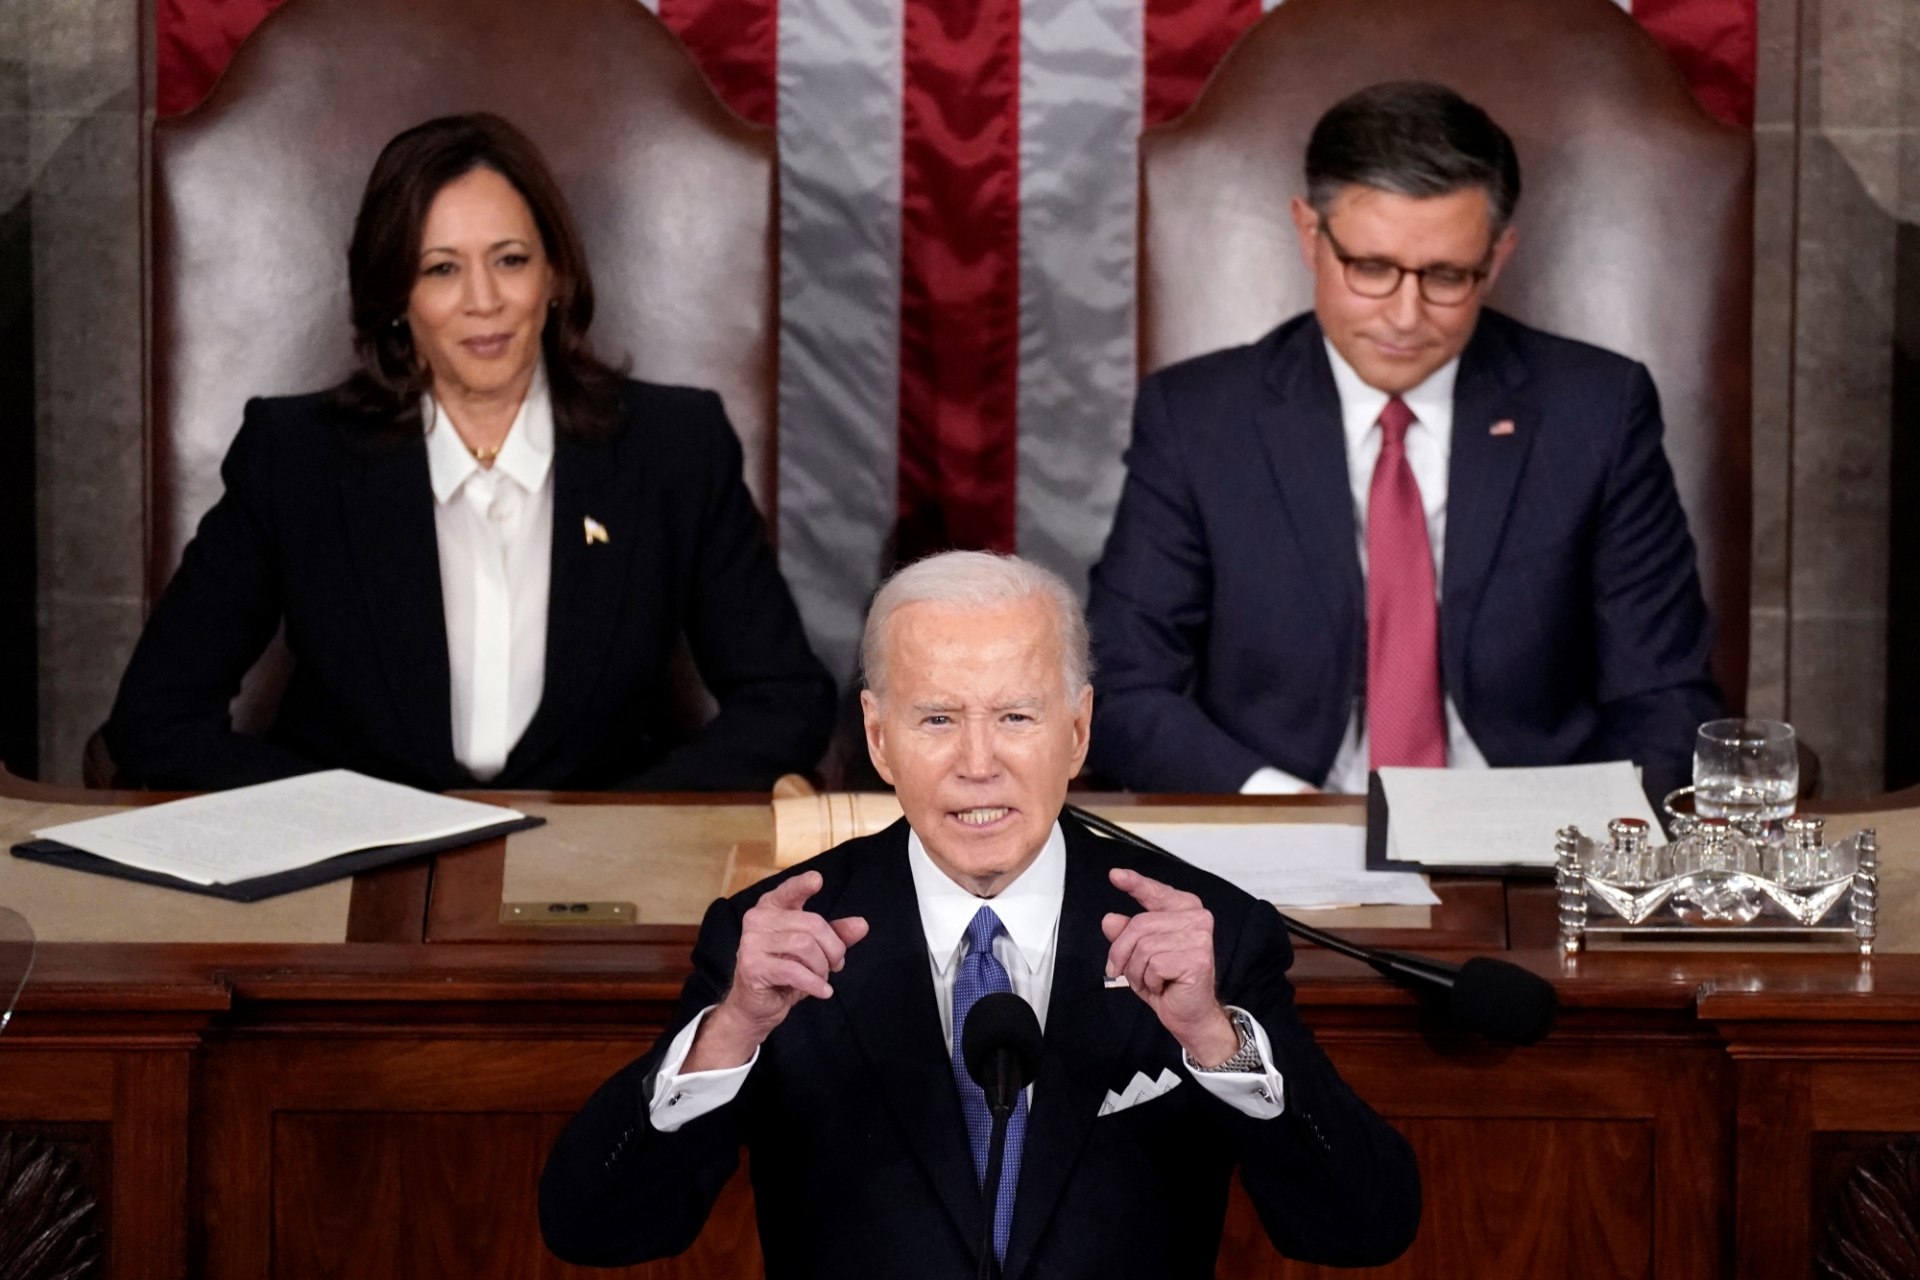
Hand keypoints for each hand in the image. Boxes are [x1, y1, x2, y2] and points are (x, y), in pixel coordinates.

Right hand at [685, 871, 868, 1070]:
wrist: (756, 1007)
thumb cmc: (784, 973)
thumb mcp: (814, 951)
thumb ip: (835, 934)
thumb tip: (861, 924)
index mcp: (771, 908)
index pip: (788, 891)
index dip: (802, 885)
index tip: (817, 880)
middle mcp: (757, 919)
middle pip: (811, 923)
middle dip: (832, 947)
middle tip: (835, 965)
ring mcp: (751, 942)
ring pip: (804, 946)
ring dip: (821, 967)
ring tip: (821, 978)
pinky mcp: (752, 966)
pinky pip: (794, 970)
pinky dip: (814, 983)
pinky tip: (823, 991)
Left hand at [1100, 868, 1238, 1066]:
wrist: (1190, 1015)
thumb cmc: (1168, 983)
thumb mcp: (1139, 955)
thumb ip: (1126, 934)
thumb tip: (1110, 920)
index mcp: (1184, 910)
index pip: (1155, 892)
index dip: (1135, 883)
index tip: (1116, 876)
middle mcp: (1196, 918)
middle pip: (1139, 924)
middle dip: (1122, 952)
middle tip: (1124, 971)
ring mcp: (1199, 937)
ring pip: (1143, 947)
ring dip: (1137, 971)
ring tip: (1150, 980)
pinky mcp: (1197, 958)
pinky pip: (1153, 965)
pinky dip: (1149, 980)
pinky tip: (1162, 986)